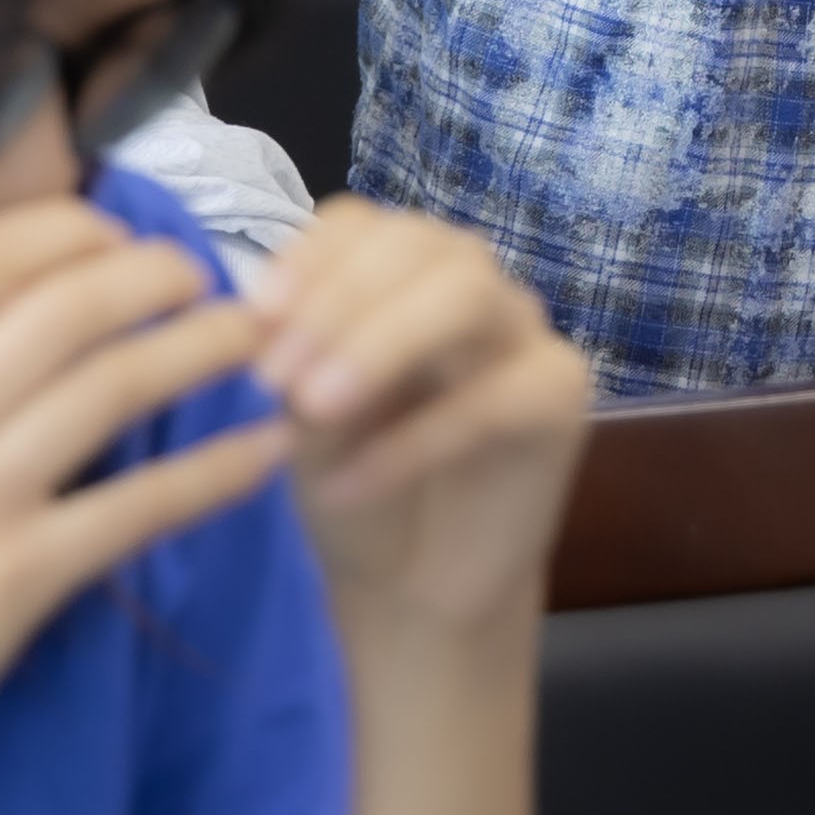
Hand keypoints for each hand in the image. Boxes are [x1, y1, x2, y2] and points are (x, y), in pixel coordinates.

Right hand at [0, 199, 281, 814]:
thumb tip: (35, 294)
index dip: (70, 229)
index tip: (124, 235)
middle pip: (65, 304)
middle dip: (156, 273)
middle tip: (205, 276)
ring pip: (113, 385)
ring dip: (202, 348)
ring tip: (250, 338)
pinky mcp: (13, 580)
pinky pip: (141, 504)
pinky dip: (215, 470)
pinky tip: (262, 451)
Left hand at [259, 200, 593, 649]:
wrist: (414, 591)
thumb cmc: (353, 486)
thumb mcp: (302, 422)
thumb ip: (295, 366)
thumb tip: (263, 324)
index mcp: (400, 273)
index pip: (362, 224)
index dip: (309, 258)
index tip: (254, 313)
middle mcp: (469, 283)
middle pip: (419, 246)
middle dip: (339, 301)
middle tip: (275, 376)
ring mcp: (523, 331)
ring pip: (466, 295)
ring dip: (380, 343)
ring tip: (315, 406)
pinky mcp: (561, 394)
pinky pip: (491, 397)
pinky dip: (410, 441)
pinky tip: (348, 484)